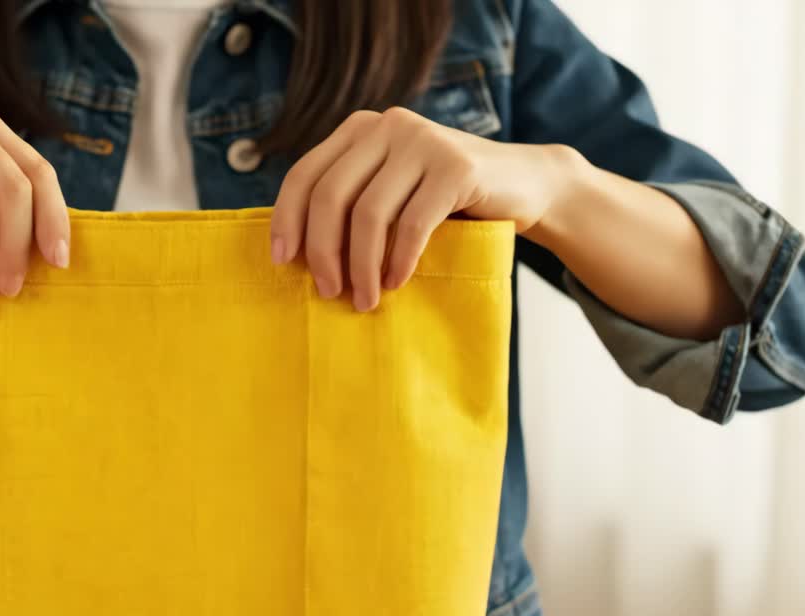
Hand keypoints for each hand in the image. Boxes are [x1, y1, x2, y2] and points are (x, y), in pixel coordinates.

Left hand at [271, 107, 577, 310]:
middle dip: (322, 251)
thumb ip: (350, 201)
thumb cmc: (444, 200)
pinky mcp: (457, 166)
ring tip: (364, 299)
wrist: (523, 184)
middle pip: (331, 195)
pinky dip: (399, 260)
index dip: (286, 219)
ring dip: (361, 265)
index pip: (305, 174)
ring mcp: (423, 140)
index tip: (281, 262)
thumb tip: (293, 254)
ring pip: (369, 213)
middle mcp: (387, 126)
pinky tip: (395, 282)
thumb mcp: (389, 190)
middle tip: (328, 291)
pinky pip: (412, 223)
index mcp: (360, 129)